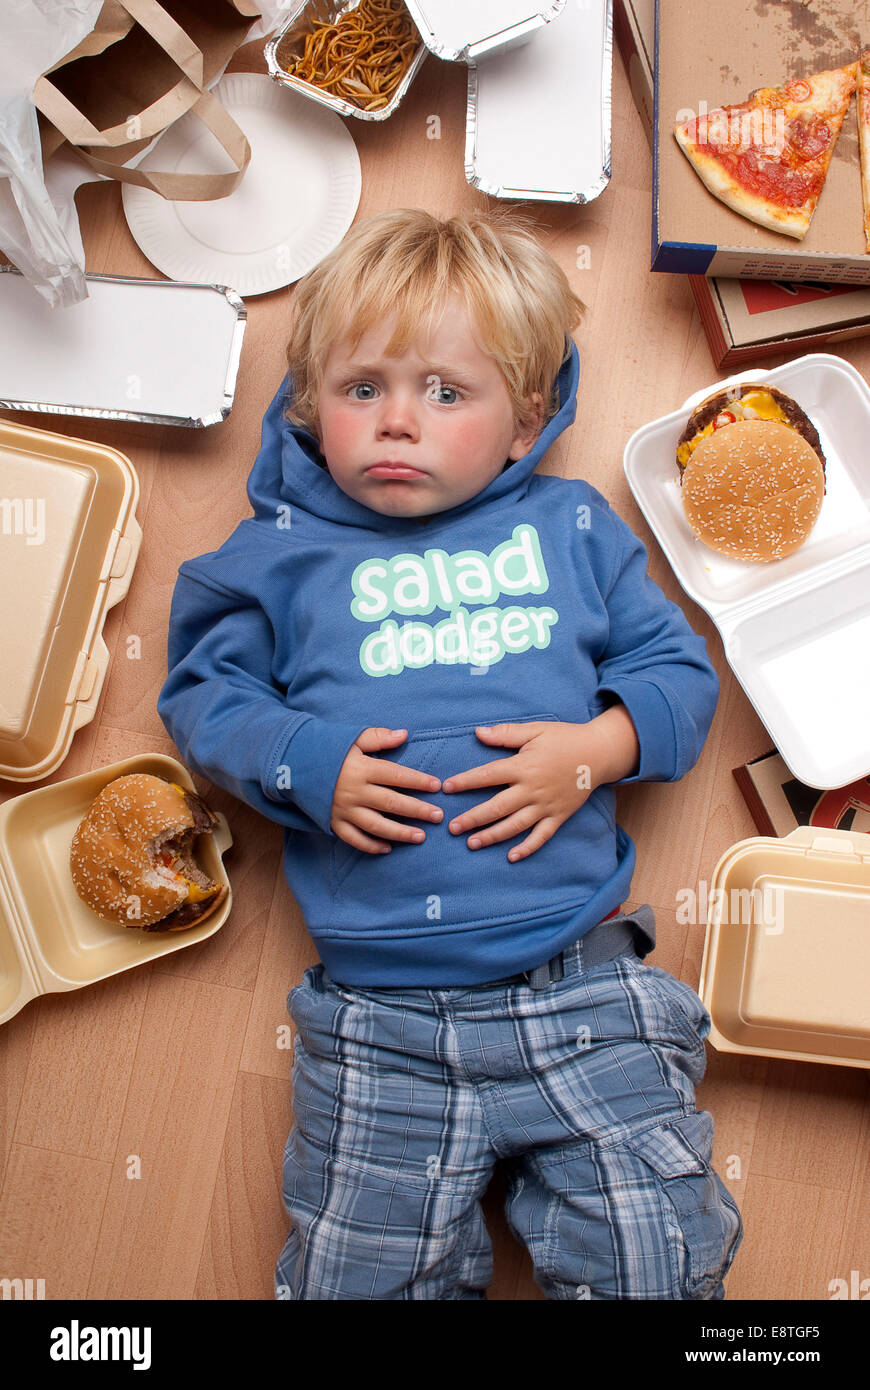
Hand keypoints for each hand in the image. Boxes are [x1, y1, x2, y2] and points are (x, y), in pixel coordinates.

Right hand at [330, 727, 442, 854]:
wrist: (293, 765)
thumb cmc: (328, 750)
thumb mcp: (352, 739)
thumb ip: (378, 738)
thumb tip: (404, 734)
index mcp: (361, 768)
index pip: (396, 775)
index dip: (418, 781)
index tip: (437, 786)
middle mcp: (354, 791)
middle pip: (391, 802)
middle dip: (417, 810)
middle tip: (438, 816)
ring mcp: (343, 809)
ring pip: (376, 825)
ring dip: (400, 833)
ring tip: (421, 837)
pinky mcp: (333, 823)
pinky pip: (354, 839)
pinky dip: (371, 846)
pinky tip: (388, 848)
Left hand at [441, 708, 638, 861]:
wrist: (599, 753)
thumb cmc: (564, 739)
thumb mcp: (535, 730)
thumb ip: (506, 734)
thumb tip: (478, 733)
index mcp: (523, 766)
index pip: (488, 776)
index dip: (466, 782)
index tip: (447, 788)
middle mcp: (532, 789)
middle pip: (497, 807)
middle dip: (472, 818)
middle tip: (452, 827)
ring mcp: (546, 805)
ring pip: (515, 825)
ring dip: (492, 836)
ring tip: (472, 844)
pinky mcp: (559, 816)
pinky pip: (541, 836)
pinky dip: (527, 848)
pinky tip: (511, 856)